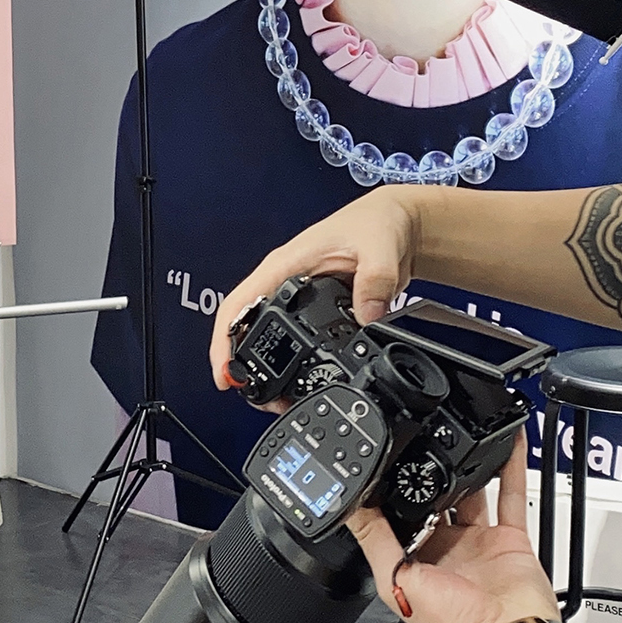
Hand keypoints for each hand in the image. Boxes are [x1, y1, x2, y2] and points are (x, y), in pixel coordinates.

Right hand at [209, 186, 419, 390]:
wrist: (398, 224)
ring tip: (276, 399)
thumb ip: (374, 282)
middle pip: (245, 327)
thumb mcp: (378, 248)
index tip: (224, 374)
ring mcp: (298, 295)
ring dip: (265, 368)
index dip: (223, 341)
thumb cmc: (377, 223)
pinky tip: (297, 380)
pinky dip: (290, 363)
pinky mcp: (315, 307)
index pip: (239, 303)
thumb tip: (366, 316)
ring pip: (265, 335)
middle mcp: (285, 280)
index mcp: (285, 264)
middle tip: (259, 399)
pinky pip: (293, 337)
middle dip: (243, 366)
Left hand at [346, 434, 560, 622]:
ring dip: (468, 464)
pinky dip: (512, 465)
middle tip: (420, 437)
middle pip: (436, 500)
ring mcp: (480, 543)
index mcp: (415, 561)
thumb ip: (374, 538)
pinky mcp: (510, 539)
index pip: (400, 515)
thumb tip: (346, 506)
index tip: (384, 459)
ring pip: (473, 492)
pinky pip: (511, 494)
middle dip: (430, 473)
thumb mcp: (397, 579)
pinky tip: (506, 440)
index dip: (392, 490)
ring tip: (456, 432)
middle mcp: (447, 550)